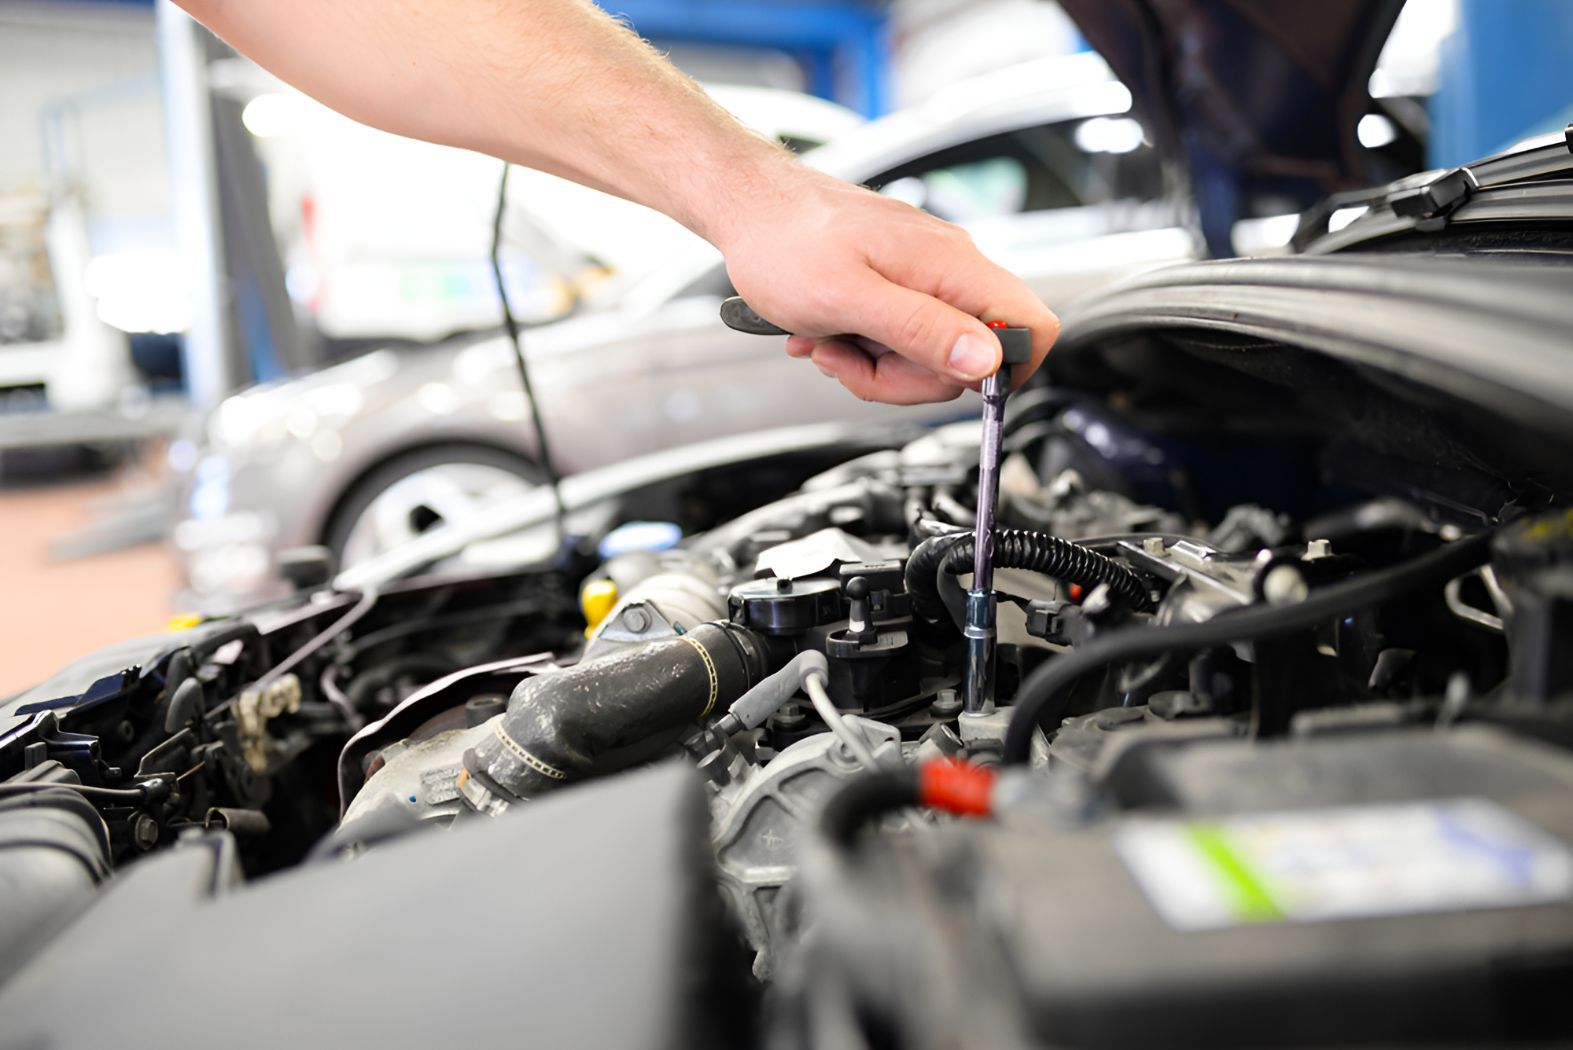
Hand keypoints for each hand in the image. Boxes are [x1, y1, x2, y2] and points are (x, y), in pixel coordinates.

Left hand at [716, 168, 1058, 404]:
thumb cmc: (786, 242)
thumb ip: (922, 330)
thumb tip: (985, 360)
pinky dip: (865, 348)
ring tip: (831, 342)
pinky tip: (830, 333)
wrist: (747, 206)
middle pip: (972, 357)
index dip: (1005, 371)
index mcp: (951, 266)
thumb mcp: (849, 299)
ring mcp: (924, 274)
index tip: (948, 383)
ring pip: (930, 354)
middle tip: (856, 363)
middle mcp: (949, 266)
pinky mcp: (897, 282)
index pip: (1031, 327)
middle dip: (909, 377)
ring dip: (876, 366)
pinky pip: (901, 336)